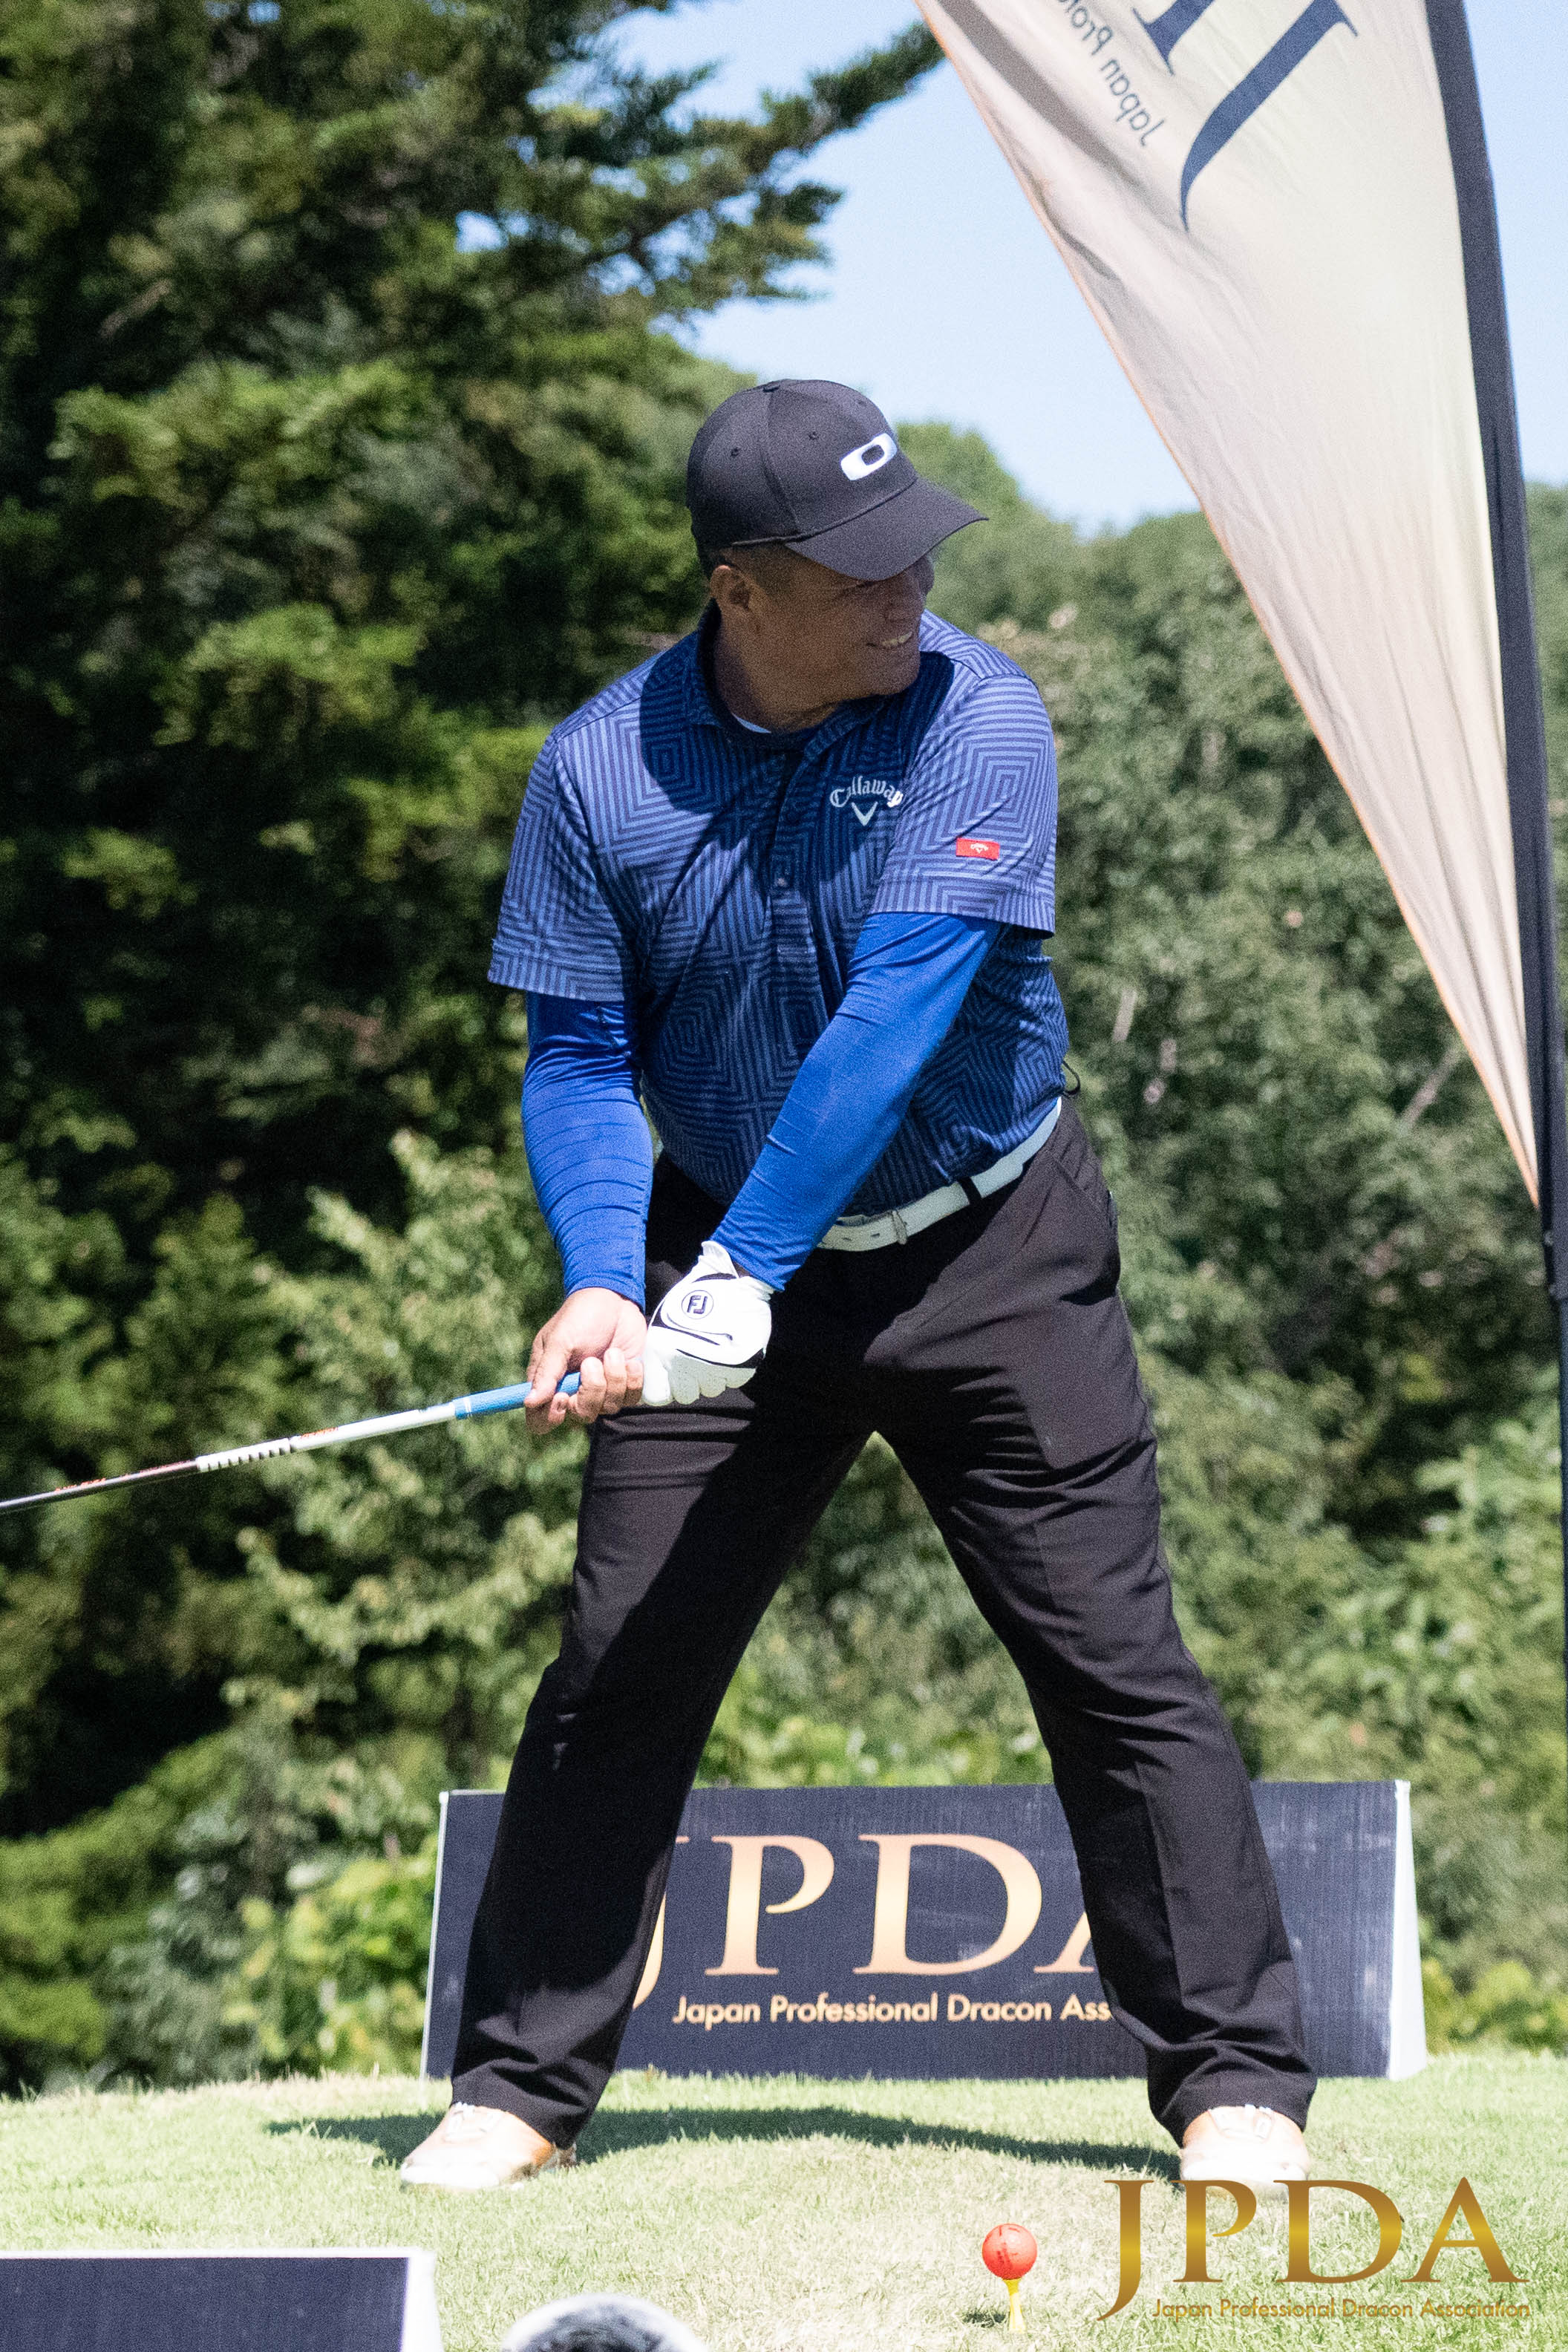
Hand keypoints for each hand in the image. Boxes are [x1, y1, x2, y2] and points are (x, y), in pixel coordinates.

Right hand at [525, 1288, 646, 1431]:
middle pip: (580, 1415)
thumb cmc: (581, 1315)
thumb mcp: (560, 1339)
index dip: (550, 1417)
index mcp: (549, 1381)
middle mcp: (573, 1390)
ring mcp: (601, 1389)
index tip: (562, 1398)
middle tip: (591, 1362)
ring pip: (608, 1408)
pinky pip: (630, 1399)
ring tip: (612, 1352)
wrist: (616, 1299)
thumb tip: (529, 1402)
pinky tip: (631, 1360)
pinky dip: (632, 1380)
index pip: (540, 1419)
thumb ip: (547, 1372)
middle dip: (591, 1391)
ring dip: (613, 1379)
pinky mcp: (625, 1385)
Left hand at [642, 1240, 772, 1407]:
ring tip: (716, 1349)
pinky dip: (732, 1369)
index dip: (665, 1387)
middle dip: (690, 1382)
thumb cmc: (697, 1296)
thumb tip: (661, 1375)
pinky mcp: (740, 1369)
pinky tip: (730, 1348)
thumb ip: (660, 1351)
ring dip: (713, 1375)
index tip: (671, 1378)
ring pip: (711, 1389)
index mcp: (664, 1353)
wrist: (735, 1282)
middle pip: (686, 1396)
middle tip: (697, 1359)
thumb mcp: (666, 1320)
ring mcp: (716, 1370)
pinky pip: (732, 1381)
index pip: (657, 1396)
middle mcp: (687, 1366)